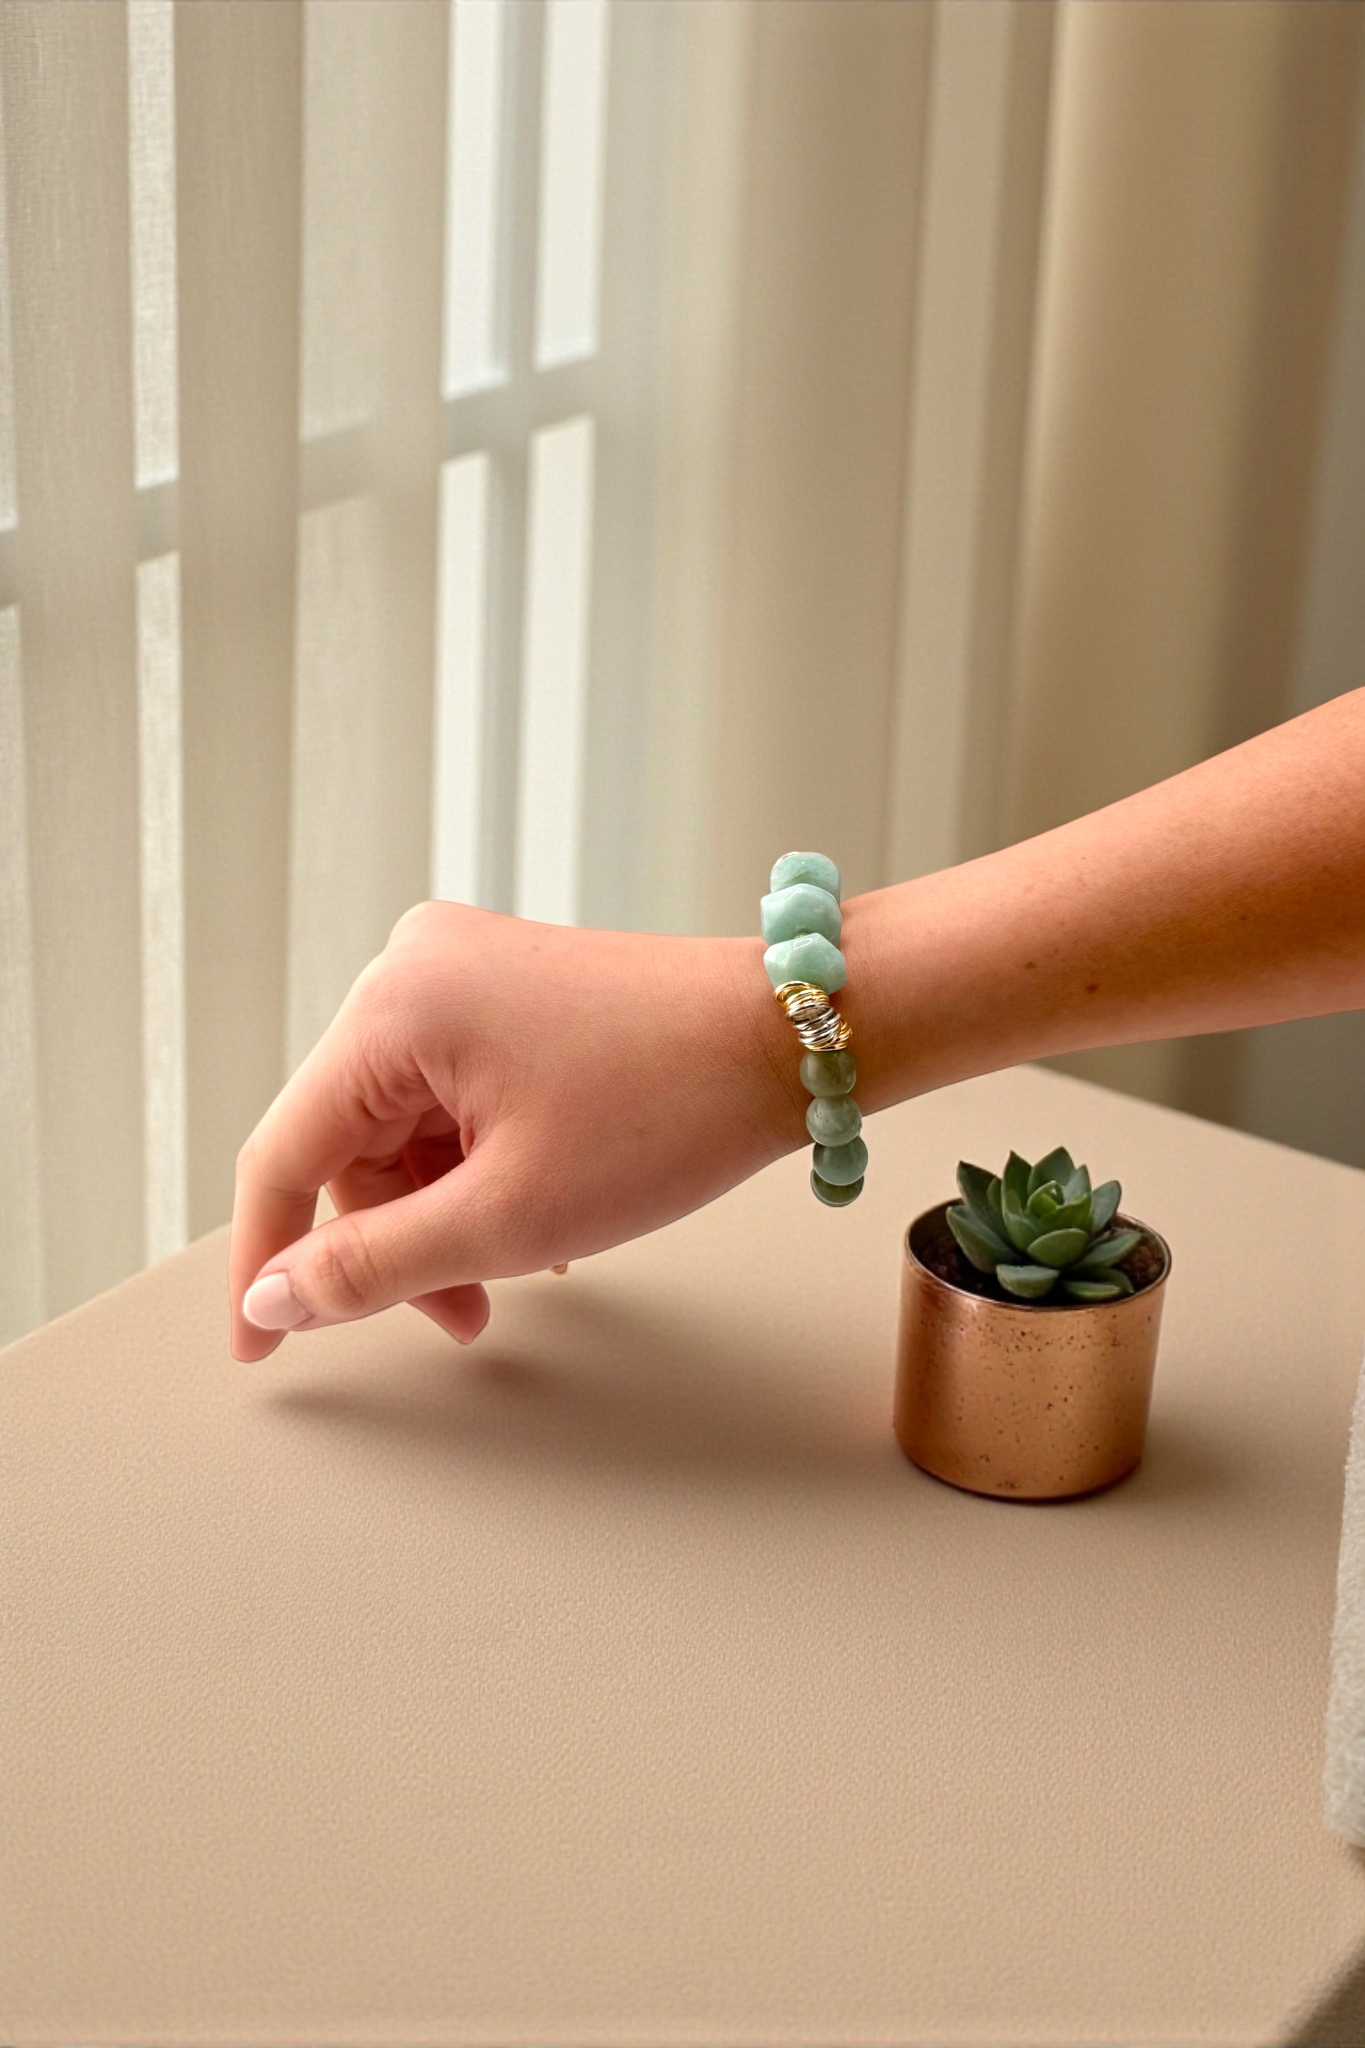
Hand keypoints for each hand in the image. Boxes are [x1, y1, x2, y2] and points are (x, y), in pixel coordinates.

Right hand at [229, 901, 806, 1360]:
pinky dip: (478, 1163)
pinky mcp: (505, 985)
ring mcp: (460, 970)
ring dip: (446, 1209)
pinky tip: (536, 1208)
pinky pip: (450, 1094)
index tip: (257, 1349)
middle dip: (398, 1240)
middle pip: (348, 1143)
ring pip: (403, 1127)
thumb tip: (275, 1297)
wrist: (792, 1034)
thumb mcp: (509, 1216)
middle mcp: (410, 969)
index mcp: (392, 1009)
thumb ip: (374, 1265)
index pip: (283, 1154)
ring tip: (526, 1262)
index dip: (266, 1262)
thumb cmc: (670, 1108)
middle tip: (466, 1316)